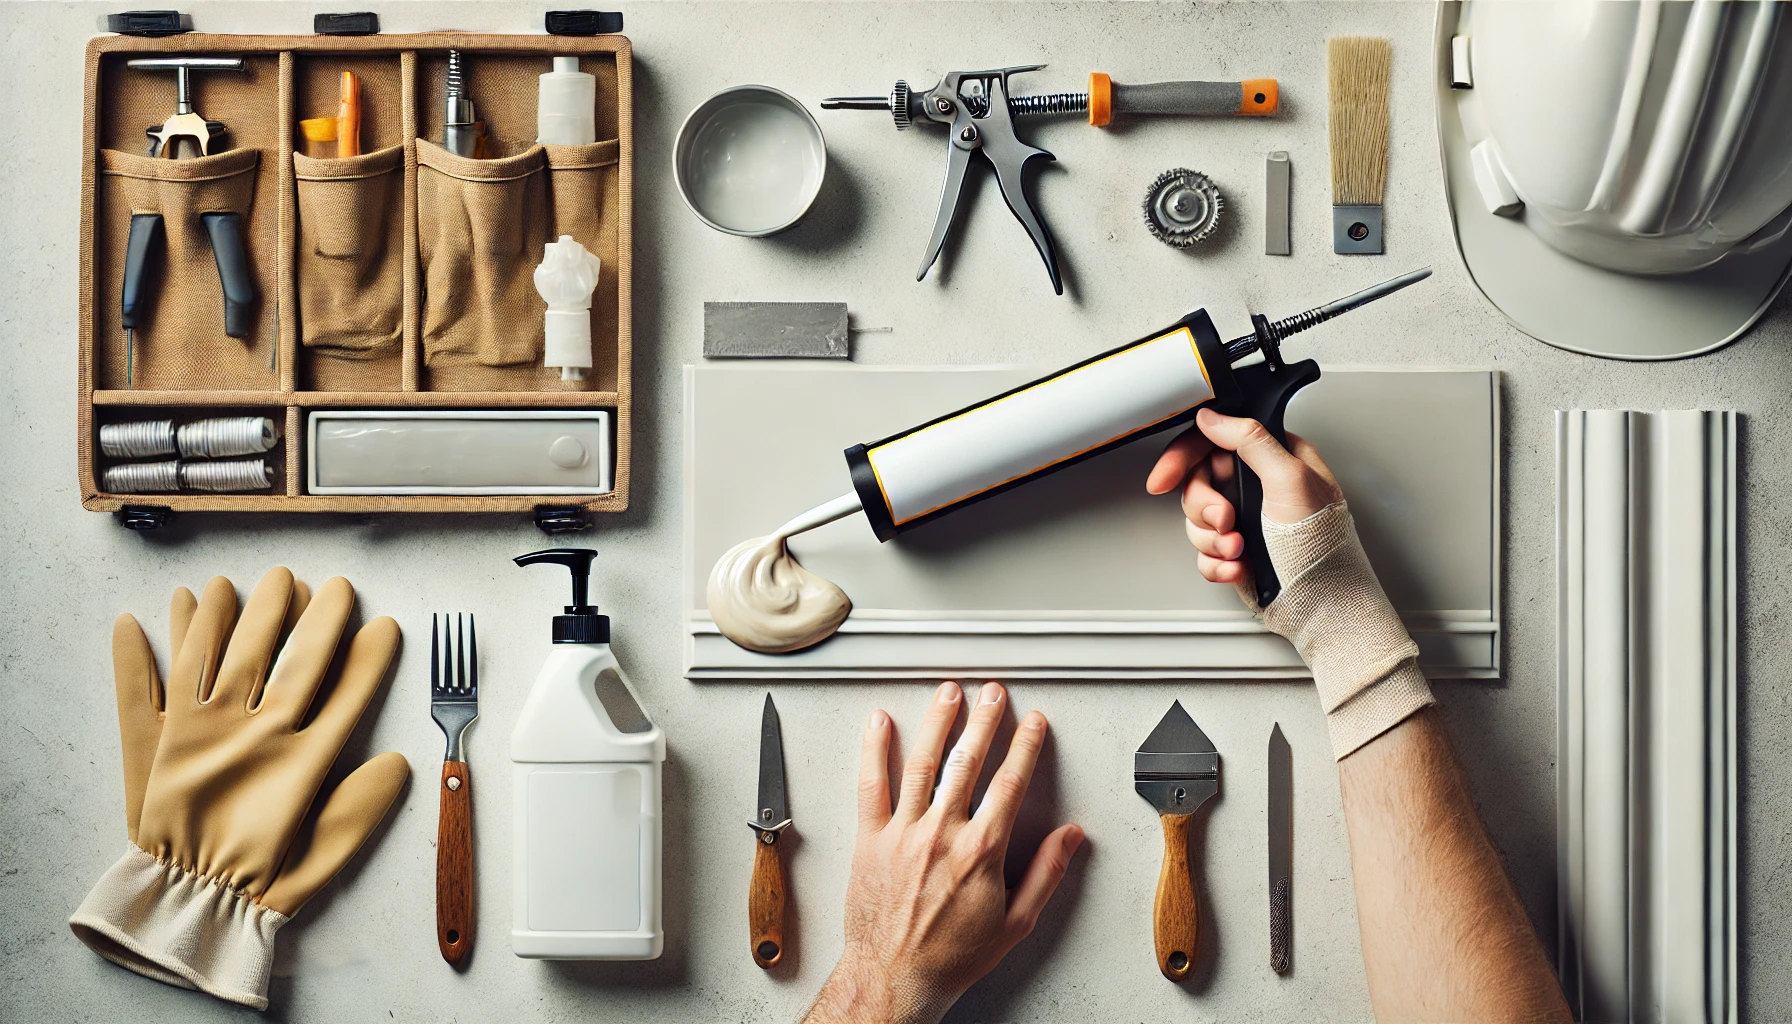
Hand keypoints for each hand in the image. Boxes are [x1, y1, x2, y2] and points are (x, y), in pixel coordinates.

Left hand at [803, 682, 1084, 1023]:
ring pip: (922, 764)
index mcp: (981, 851)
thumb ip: (1046, 874)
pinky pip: (871, 785)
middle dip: (984, 721)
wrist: (894, 976)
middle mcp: (942, 834)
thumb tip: (1072, 837)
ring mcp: (903, 833)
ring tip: (948, 693)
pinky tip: (880, 723)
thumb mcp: (1015, 923)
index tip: (1033, 723)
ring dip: (938, 722)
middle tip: (993, 693)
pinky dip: (874, 750)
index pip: (1009, 784)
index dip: (1024, 747)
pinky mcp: (870, 839)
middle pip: (968, 762)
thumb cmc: (952, 956)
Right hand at [1145, 407, 1342, 586]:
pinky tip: (1238, 565)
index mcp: (1274, 458)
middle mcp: (1258, 485)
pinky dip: (1216, 562)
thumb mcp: (1290, 479)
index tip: (1163, 478)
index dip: (1183, 458)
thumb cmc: (1321, 543)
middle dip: (1205, 508)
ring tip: (1239, 549)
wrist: (1322, 602)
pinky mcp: (1237, 549)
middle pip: (1199, 483)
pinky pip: (1204, 551)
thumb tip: (1213, 419)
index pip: (1215, 443)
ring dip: (1213, 540)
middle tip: (1225, 520)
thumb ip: (1250, 440)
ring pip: (1197, 520)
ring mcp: (1246, 518)